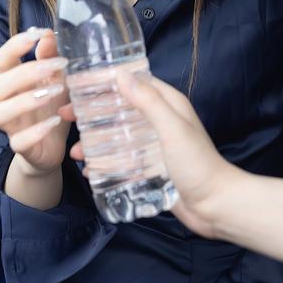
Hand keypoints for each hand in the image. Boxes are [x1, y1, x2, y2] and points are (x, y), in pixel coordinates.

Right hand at [0, 27, 70, 176]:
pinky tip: (55, 121)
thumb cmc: (52, 105)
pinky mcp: (21, 147)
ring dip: (25, 101)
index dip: (14, 45)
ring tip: (54, 93)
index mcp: (12, 80)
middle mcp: (6, 102)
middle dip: (24, 73)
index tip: (37, 34)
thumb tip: (47, 34)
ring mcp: (11, 126)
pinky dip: (35, 132)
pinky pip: (18, 142)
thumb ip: (50, 57)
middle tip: (56, 65)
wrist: (54, 144)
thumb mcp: (56, 78)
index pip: (1, 59)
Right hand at [70, 69, 243, 237]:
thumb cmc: (198, 164)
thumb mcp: (172, 128)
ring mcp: (155, 147)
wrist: (215, 206)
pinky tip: (89, 170)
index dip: (107, 82)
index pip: (134, 83)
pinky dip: (106, 163)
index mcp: (169, 105)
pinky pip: (123, 161)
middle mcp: (161, 122)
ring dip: (96, 142)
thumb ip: (149, 102)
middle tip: (66, 116)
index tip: (79, 83)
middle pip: (120, 110)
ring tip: (75, 152)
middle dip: (93, 114)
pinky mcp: (152, 169)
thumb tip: (121, 75)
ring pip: (118, 137)